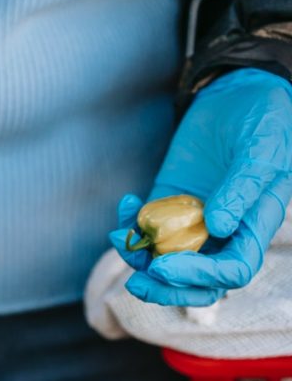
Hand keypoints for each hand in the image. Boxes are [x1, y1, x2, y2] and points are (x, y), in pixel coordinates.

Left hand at [110, 68, 291, 305]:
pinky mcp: (168, 203)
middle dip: (167, 288)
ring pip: (167, 259)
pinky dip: (131, 225)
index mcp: (255, 224)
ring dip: (139, 259)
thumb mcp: (260, 148)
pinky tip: (126, 203)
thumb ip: (242, 186)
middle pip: (199, 281)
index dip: (201, 276)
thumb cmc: (262, 118)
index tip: (164, 265)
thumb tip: (218, 227)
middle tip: (136, 282)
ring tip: (119, 239)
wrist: (236, 93)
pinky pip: (147, 227)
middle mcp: (225, 230)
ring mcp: (193, 218)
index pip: (233, 270)